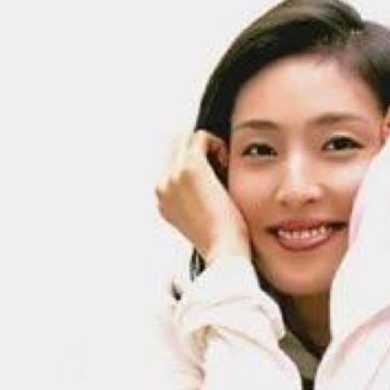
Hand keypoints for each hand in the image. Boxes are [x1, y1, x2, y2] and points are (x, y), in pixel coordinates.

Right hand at [155, 130, 249, 261]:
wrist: (224, 251)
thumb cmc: (222, 240)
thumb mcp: (204, 217)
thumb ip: (198, 197)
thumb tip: (213, 176)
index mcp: (163, 200)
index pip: (176, 167)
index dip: (201, 168)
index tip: (218, 184)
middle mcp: (162, 186)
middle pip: (180, 149)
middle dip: (204, 156)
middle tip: (222, 177)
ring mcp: (173, 175)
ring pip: (190, 141)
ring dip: (211, 152)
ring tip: (224, 174)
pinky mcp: (189, 167)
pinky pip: (202, 137)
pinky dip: (218, 146)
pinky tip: (226, 168)